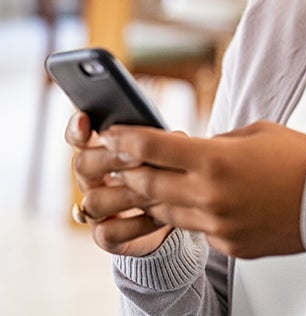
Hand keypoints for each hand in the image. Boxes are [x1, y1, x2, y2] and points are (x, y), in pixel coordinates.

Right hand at [65, 112, 172, 256]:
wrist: (178, 214)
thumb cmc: (170, 173)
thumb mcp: (168, 153)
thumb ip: (161, 143)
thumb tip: (174, 137)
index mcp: (102, 152)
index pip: (79, 137)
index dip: (78, 129)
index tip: (85, 119)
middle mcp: (92, 179)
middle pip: (82, 164)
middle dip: (111, 158)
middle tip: (137, 156)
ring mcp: (96, 209)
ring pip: (94, 200)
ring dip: (128, 193)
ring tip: (159, 189)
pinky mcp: (106, 236)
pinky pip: (109, 232)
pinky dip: (136, 223)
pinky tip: (160, 216)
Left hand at [100, 121, 305, 258]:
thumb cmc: (302, 158)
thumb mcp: (256, 133)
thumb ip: (218, 141)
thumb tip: (193, 149)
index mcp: (215, 160)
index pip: (152, 149)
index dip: (126, 140)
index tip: (114, 134)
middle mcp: (210, 196)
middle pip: (149, 185)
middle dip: (132, 170)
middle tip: (124, 160)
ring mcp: (218, 225)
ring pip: (168, 212)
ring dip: (158, 195)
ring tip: (158, 181)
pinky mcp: (230, 245)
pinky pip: (199, 229)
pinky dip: (195, 214)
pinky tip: (207, 201)